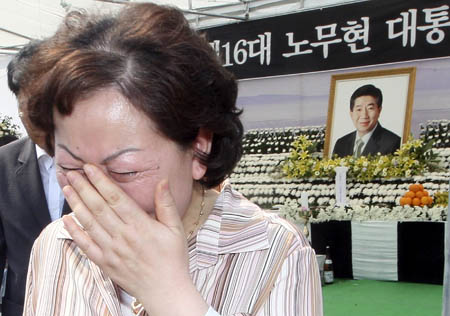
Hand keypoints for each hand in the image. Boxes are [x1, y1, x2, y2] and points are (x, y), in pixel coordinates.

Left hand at [62, 164, 207, 315]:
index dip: (101, 182)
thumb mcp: (176, 228)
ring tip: (67, 188)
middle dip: (84, 188)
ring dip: (76, 204)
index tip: (90, 168)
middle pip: (98, 207)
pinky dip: (74, 232)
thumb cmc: (173, 258)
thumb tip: (162, 181)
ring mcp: (111, 250)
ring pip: (89, 223)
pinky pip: (85, 245)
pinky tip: (66, 219)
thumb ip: (166, 204)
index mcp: (140, 225)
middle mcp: (122, 236)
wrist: (165, 290)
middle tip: (73, 172)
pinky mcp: (105, 263)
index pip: (116, 198)